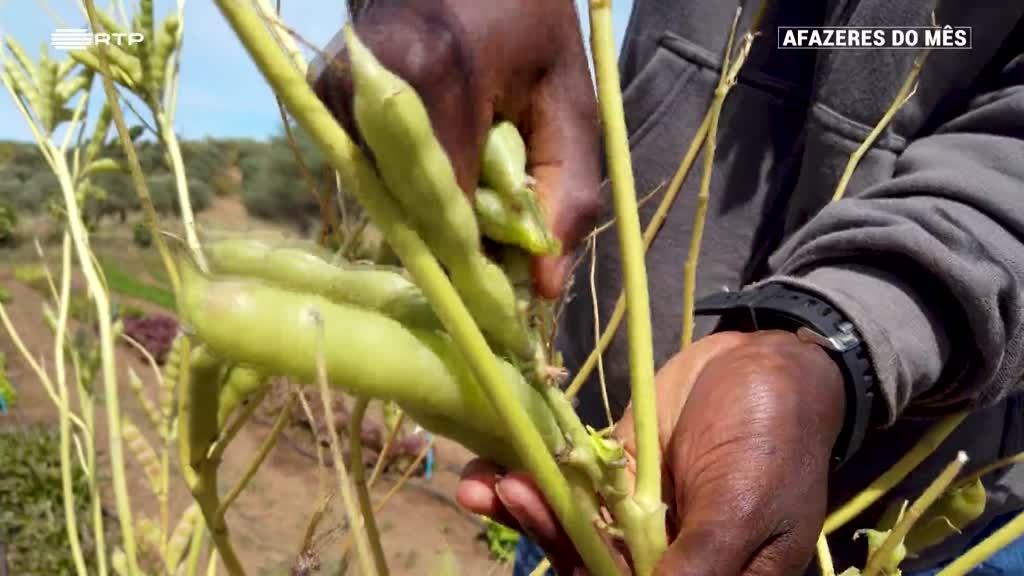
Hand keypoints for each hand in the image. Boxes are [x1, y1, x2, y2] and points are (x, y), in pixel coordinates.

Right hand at [312, 0, 600, 297]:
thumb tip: (543, 289)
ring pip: (385, 197)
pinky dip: (405, 185)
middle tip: (499, 246)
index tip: (508, 294)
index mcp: (436, 75)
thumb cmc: (528, 25)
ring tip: (474, 189)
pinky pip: (368, 172)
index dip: (480, 259)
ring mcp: (336, 88)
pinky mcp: (320, 93)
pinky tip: (440, 159)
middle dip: (457, 242)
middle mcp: (369, 85)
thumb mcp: (571, 101)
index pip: (447, 210)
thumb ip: (568, 193)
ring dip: (429, 214)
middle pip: (410, 212)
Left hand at [457, 331, 846, 574]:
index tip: (563, 553)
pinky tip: (491, 472)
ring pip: (575, 528)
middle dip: (550, 535)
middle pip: (596, 566)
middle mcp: (669, 557)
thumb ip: (699, 560)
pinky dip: (535, 481)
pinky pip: (571, 486)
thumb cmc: (775, 438)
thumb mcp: (744, 505)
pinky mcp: (617, 473)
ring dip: (530, 511)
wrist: (769, 361)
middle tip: (512, 495)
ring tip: (487, 486)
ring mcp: (639, 515)